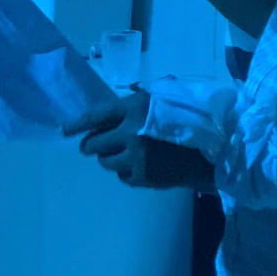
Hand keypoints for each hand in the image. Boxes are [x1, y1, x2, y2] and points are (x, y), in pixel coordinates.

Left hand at [64, 91, 213, 189]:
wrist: (212, 149)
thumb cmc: (188, 118)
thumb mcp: (163, 98)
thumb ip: (137, 102)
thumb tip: (114, 110)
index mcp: (134, 108)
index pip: (95, 115)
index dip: (77, 123)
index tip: (64, 130)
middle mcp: (130, 132)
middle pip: (94, 143)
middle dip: (90, 145)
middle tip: (91, 146)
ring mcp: (135, 157)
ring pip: (106, 161)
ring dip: (109, 158)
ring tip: (122, 154)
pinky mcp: (142, 177)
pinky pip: (122, 175)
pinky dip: (126, 171)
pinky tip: (140, 165)